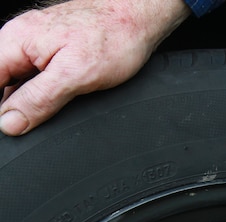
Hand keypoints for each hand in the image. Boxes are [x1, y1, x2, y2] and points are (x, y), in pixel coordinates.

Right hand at [0, 0, 189, 135]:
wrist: (139, 17)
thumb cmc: (114, 37)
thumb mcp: (74, 75)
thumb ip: (38, 99)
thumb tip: (10, 123)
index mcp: (15, 41)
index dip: (1, 110)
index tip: (15, 126)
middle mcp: (21, 40)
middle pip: (2, 84)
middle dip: (16, 106)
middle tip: (45, 116)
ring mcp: (38, 45)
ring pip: (20, 82)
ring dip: (33, 100)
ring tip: (64, 99)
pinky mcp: (55, 51)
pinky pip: (39, 77)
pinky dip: (47, 92)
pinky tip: (66, 95)